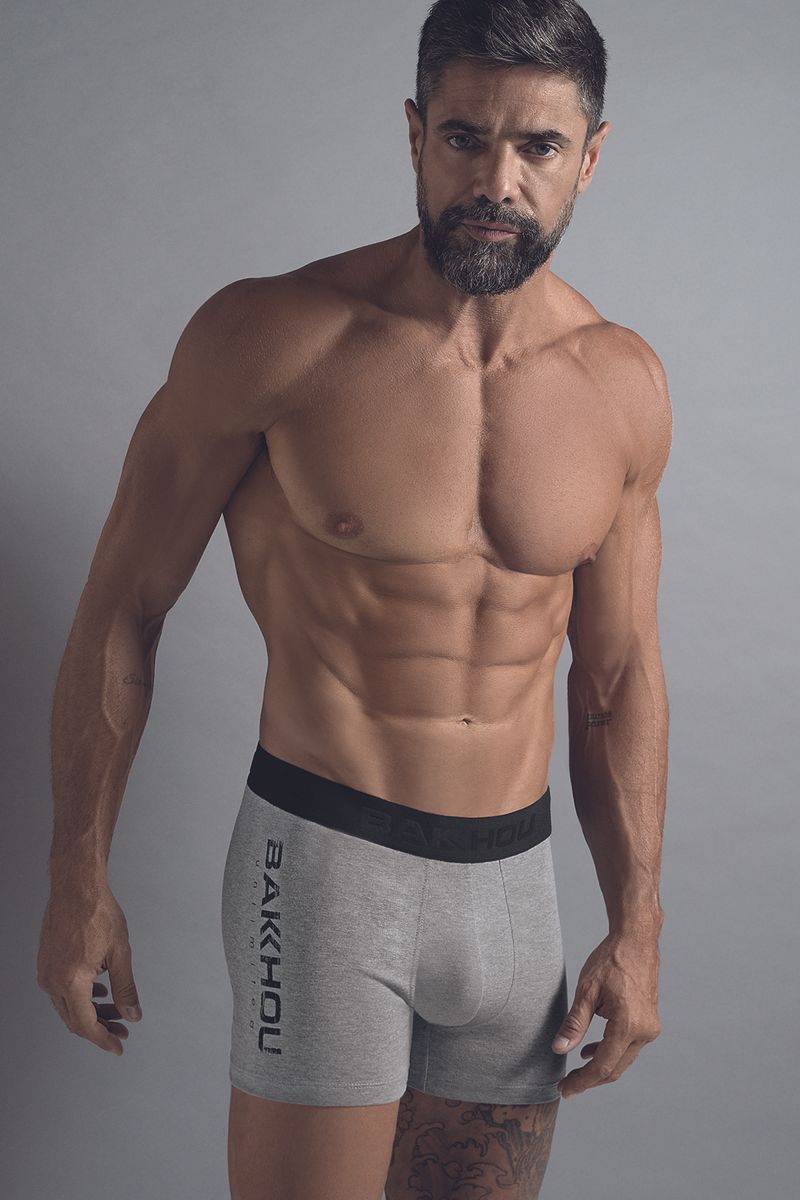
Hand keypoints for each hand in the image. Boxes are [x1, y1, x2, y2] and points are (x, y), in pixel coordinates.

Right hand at [36, 880, 142, 1055]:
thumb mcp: (121, 953)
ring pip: (68, 1007)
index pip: (86, 1024)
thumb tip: (132, 1014)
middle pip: (75, 1021)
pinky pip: (61, 991)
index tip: (118, 1047)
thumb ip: (126, 988)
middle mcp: (53, 980)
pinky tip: (98, 991)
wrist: (77, 887)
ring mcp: (46, 972)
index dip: (103, 1039)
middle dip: (100, 1029)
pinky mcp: (45, 963)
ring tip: (114, 1010)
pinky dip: (80, 997)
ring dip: (90, 1013)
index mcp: (72, 980)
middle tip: (121, 1031)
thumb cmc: (98, 912)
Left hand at [551, 930, 660, 1098]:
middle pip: (615, 1069)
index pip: (603, 1066)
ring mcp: (650, 1028)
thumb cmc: (611, 960)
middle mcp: (644, 1031)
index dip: (582, 1082)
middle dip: (589, 1079)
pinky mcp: (649, 1023)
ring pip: (622, 1060)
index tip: (565, 1090)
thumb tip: (559, 1049)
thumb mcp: (587, 990)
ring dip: (600, 1066)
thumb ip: (574, 1023)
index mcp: (628, 1025)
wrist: (637, 940)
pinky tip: (589, 1051)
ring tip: (575, 1070)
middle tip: (565, 1085)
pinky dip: (610, 1052)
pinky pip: (628, 1047)